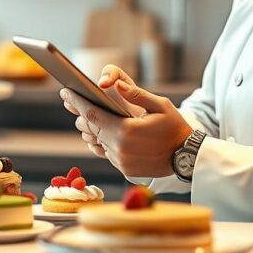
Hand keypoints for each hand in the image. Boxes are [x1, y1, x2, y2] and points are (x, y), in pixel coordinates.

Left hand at [60, 65, 192, 176]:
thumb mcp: (160, 105)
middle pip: (91, 128)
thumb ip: (136, 94)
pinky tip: (103, 131)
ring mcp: (120, 161)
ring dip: (92, 128)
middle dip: (81, 113)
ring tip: (89, 115)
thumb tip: (116, 84)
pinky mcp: (123, 168)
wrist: (186, 157)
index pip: (93, 115)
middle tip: (72, 100)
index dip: (77, 102)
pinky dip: (103, 141)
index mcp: (125, 131)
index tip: (66, 93)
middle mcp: (119, 148)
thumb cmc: (175, 127)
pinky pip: (105, 152)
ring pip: (96, 141)